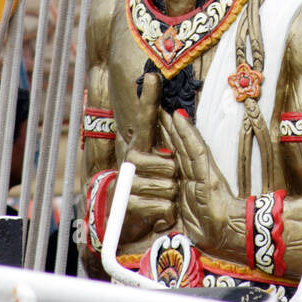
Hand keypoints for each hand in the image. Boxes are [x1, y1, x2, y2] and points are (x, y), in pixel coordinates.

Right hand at [120, 73, 177, 243]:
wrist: (126, 225)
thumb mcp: (157, 169)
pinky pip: (163, 207)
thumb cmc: (148, 192)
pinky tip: (155, 214)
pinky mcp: (127, 204)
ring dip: (171, 199)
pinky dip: (165, 214)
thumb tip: (175, 113)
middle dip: (176, 180)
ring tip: (159, 201)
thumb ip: (166, 145)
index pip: (146, 120)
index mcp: (141, 147)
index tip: (154, 76)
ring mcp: (127, 181)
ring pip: (168, 187)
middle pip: (171, 165)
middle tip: (166, 186)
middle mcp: (131, 159)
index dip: (149, 99)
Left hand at [160, 109, 235, 255]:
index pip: (179, 161)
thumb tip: (165, 219)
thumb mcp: (191, 224)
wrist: (232, 235)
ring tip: (169, 111)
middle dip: (171, 131)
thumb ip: (181, 215)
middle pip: (181, 150)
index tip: (163, 128)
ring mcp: (202, 174)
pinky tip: (181, 121)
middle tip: (162, 111)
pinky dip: (188, 135)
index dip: (171, 145)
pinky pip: (195, 151)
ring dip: (177, 128)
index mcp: (192, 188)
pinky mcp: (207, 175)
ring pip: (186, 146)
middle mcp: (196, 177)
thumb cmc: (215, 233)